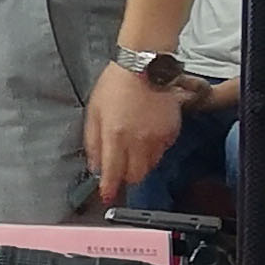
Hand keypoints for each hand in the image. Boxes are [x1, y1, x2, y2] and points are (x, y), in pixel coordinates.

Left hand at [86, 63, 184, 205]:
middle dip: (126, 177)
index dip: (109, 188)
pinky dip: (153, 150)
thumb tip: (94, 165)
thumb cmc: (115, 85)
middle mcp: (137, 141)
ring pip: (150, 166)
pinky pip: (162, 152)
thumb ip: (93, 141)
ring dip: (139, 164)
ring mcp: (157, 138)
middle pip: (135, 175)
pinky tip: (146, 135)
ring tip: (132, 147)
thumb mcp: (93, 111)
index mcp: (115, 135)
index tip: (106, 197)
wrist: (145, 68)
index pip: (112, 172)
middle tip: (120, 169)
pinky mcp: (171, 133)